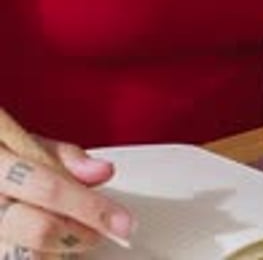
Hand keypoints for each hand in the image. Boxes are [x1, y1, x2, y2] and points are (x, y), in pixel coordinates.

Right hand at [0, 137, 134, 254]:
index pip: (49, 187)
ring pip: (24, 255)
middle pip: (38, 228)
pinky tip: (50, 250)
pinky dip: (38, 257)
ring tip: (71, 240)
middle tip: (99, 232)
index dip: (90, 208)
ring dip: (56, 253)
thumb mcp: (23, 141)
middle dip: (78, 235)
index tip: (122, 222)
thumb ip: (62, 156)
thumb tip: (102, 172)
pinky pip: (13, 257)